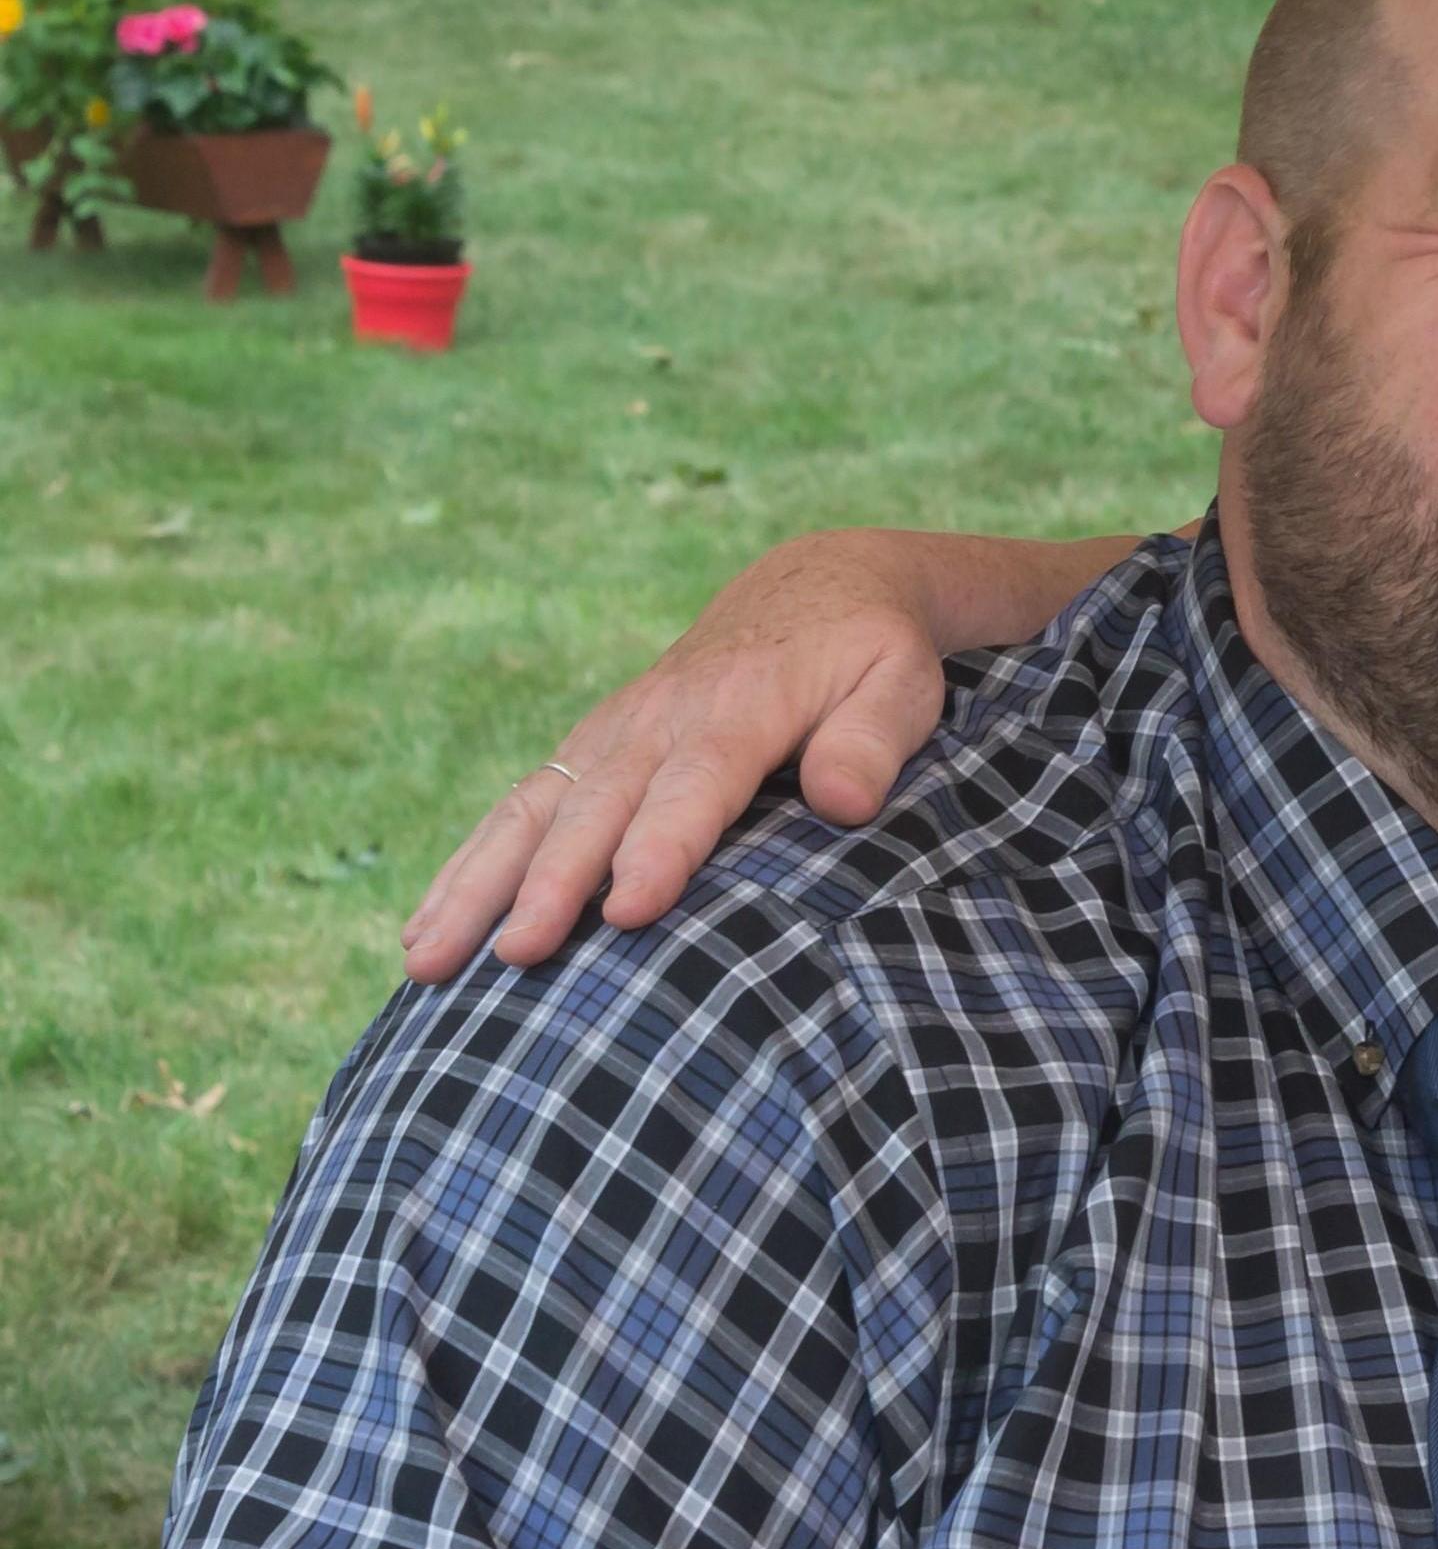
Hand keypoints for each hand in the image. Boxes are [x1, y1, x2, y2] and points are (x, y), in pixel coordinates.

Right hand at [403, 532, 965, 978]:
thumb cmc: (869, 654)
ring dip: (478, 884)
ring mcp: (613, 734)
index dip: (659, 847)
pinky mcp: (588, 750)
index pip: (695, 784)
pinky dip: (468, 868)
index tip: (628, 911)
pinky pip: (519, 808)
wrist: (815, 588)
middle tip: (516, 955)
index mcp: (741, 709)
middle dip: (552, 882)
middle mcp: (659, 720)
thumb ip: (873, 740)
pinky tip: (426, 932)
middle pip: (598, 806)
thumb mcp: (900, 682)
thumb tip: (844, 800)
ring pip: (534, 810)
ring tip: (426, 960)